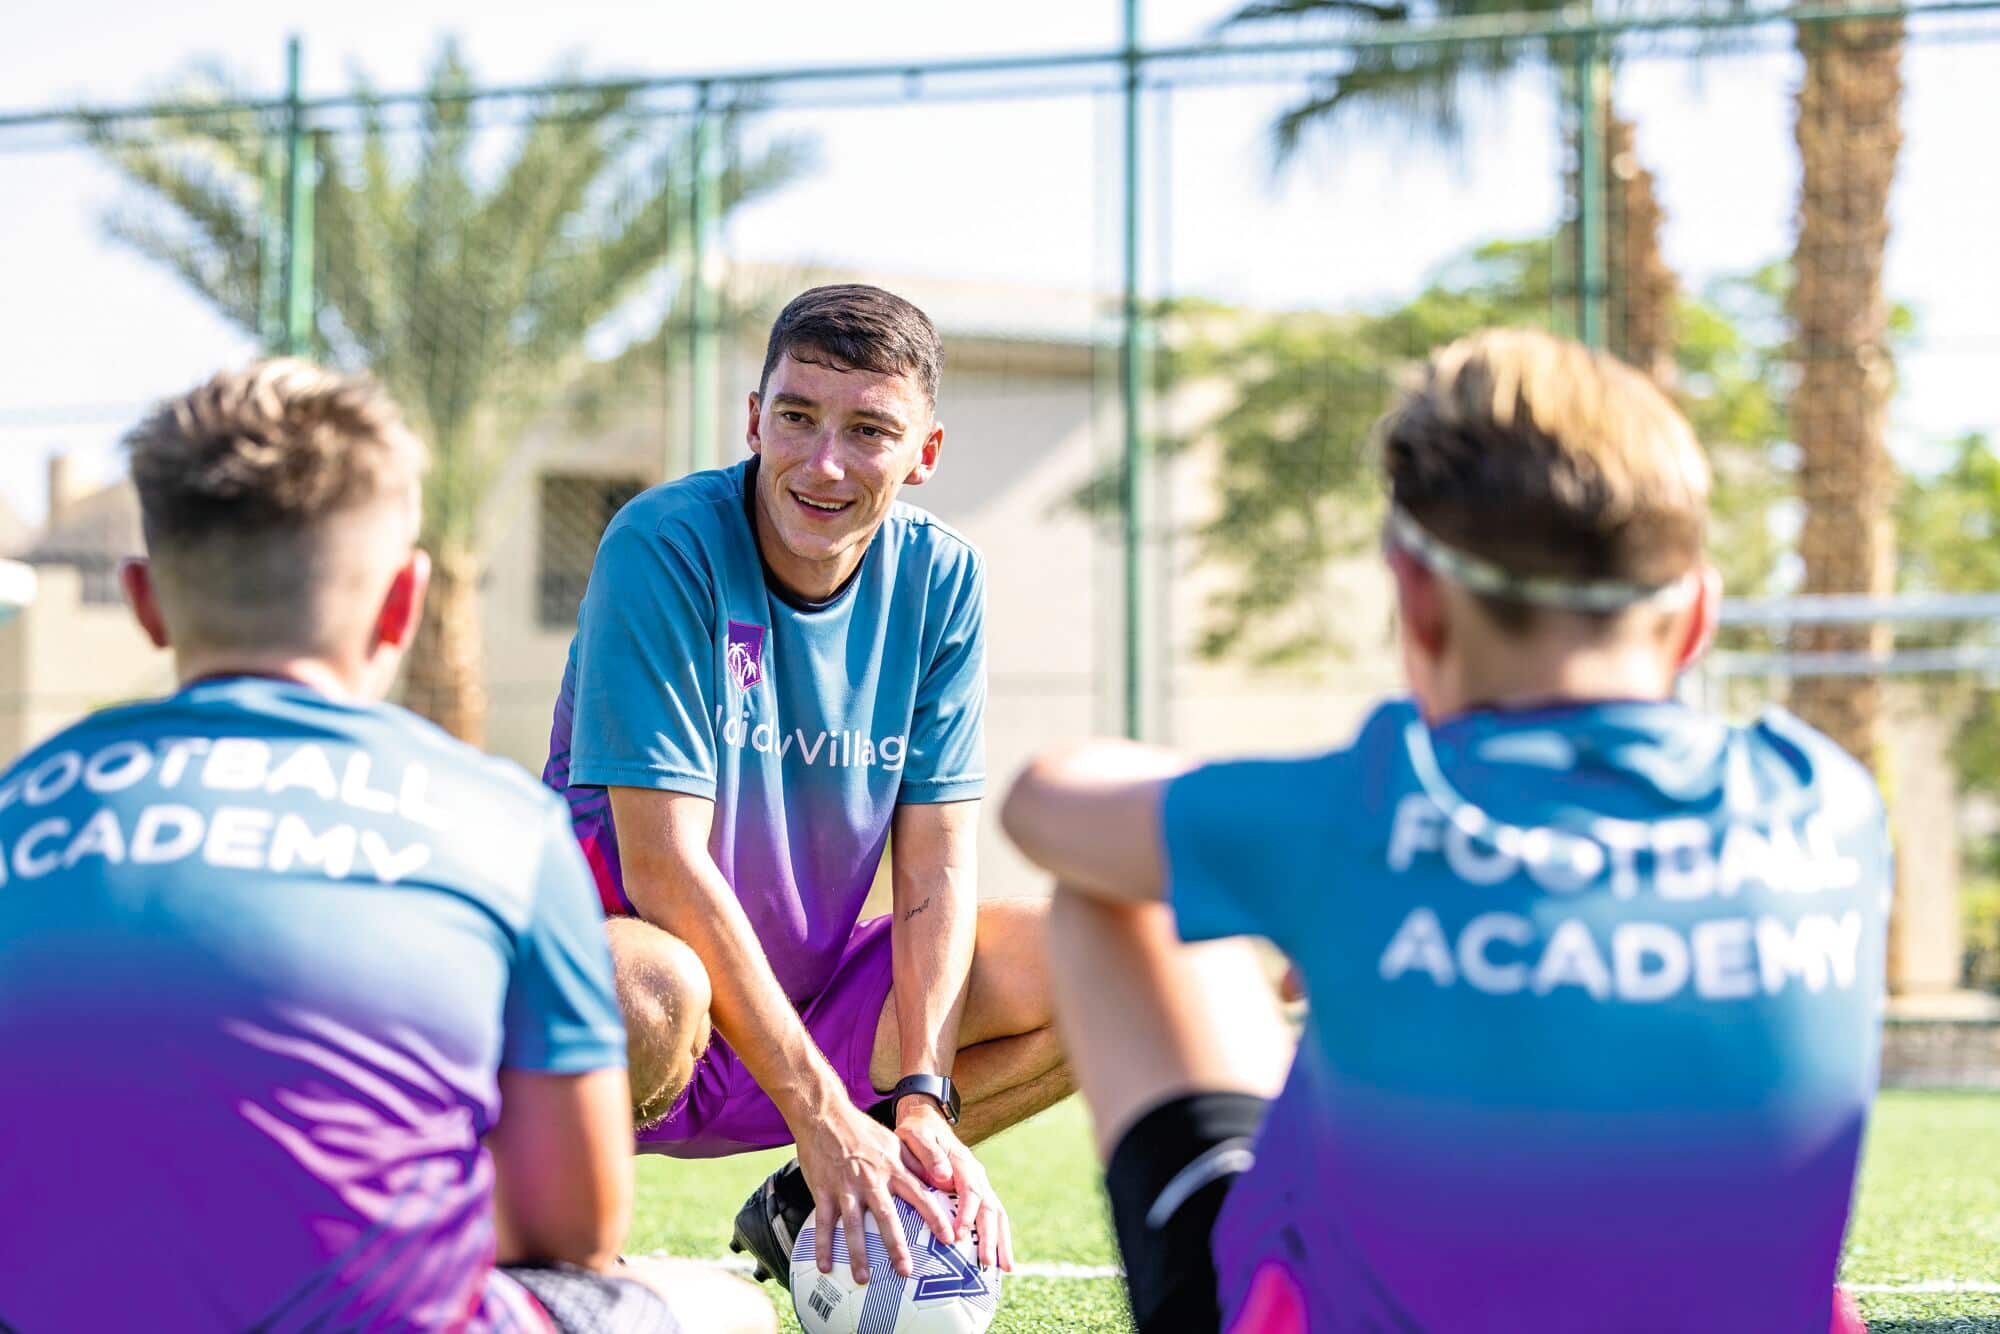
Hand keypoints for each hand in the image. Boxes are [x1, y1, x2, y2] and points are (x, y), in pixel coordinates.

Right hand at [793, 1098, 955, 1284]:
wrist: (825, 1115)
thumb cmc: (863, 1131)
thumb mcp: (895, 1142)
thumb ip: (917, 1162)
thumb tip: (943, 1179)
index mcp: (892, 1168)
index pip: (919, 1195)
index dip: (935, 1217)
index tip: (949, 1239)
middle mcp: (871, 1179)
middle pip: (886, 1217)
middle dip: (896, 1246)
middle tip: (906, 1272)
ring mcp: (845, 1187)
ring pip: (852, 1226)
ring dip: (858, 1254)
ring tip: (863, 1279)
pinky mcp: (823, 1190)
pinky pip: (823, 1223)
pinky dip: (823, 1246)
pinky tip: (825, 1266)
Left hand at [894, 1099, 1014, 1271]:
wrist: (927, 1120)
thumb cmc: (917, 1131)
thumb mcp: (916, 1135)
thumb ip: (928, 1153)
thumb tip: (942, 1176)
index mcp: (962, 1162)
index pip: (970, 1190)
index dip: (966, 1213)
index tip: (958, 1235)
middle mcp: (976, 1174)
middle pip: (990, 1207)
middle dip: (990, 1236)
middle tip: (987, 1263)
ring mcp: (980, 1184)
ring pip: (997, 1214)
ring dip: (1001, 1241)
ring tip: (1004, 1268)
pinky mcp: (978, 1193)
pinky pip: (993, 1216)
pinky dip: (998, 1237)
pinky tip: (998, 1259)